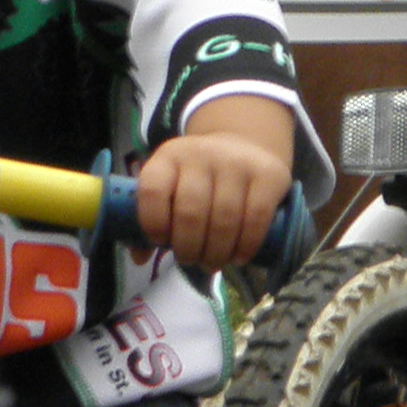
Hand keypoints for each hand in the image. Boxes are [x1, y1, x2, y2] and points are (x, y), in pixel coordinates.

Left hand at [133, 126, 290, 276]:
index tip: (161, 241)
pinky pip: (256, 218)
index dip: (153, 223)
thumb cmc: (199, 177)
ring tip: (213, 263)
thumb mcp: (171, 184)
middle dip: (189, 248)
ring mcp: (236, 163)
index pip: (152, 190)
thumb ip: (153, 218)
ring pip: (224, 220)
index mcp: (169, 157)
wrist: (244, 143)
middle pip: (190, 212)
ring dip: (216, 252)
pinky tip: (238, 257)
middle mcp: (201, 154)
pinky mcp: (268, 174)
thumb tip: (138, 258)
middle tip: (192, 261)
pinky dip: (246, 245)